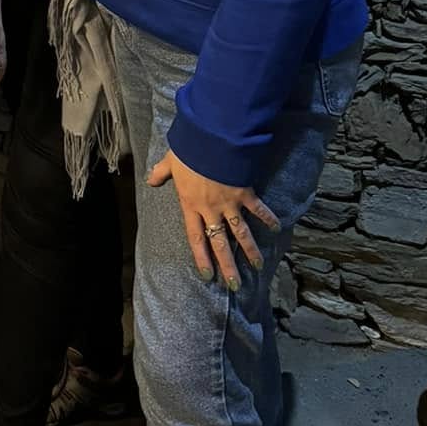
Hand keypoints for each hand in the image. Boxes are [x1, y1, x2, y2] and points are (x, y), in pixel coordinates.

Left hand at [146, 149, 275, 288]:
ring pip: (240, 232)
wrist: (210, 141)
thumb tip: (150, 180)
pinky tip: (276, 229)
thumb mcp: (170, 161)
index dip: (201, 257)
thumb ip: (160, 173)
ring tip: (258, 267)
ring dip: (250, 250)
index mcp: (191, 204)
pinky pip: (257, 209)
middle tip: (234, 284)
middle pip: (219, 242)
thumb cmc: (188, 151)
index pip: (195, 238)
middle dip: (227, 265)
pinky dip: (268, 218)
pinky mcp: (244, 193)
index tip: (207, 275)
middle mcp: (210, 209)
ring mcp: (229, 203)